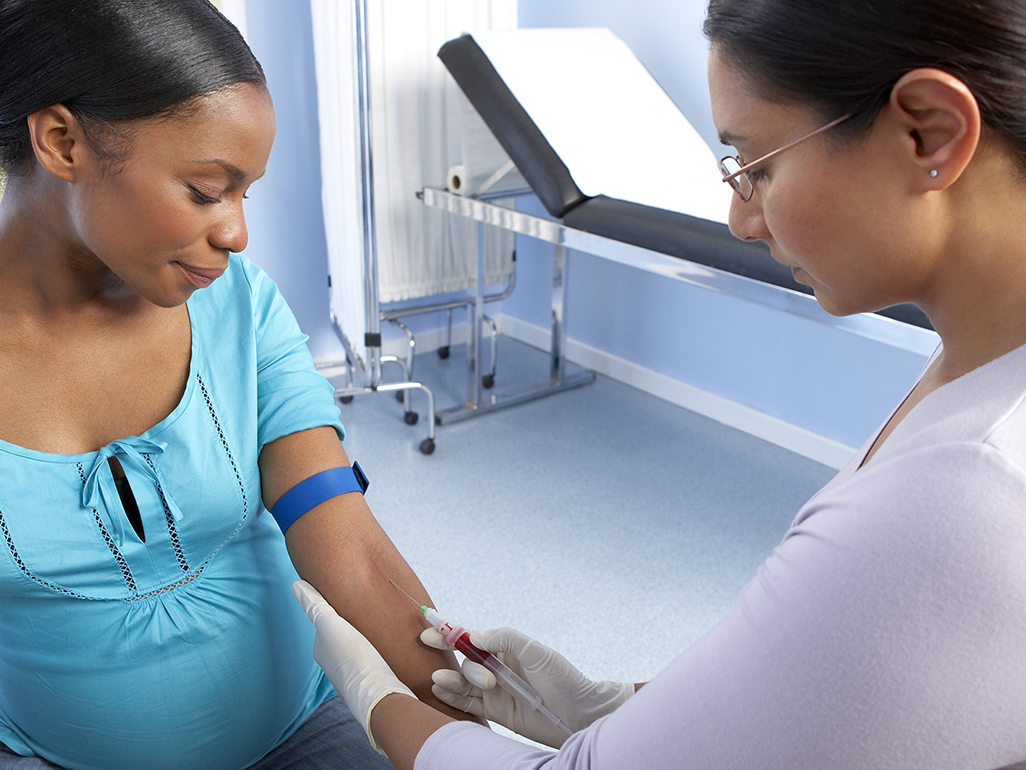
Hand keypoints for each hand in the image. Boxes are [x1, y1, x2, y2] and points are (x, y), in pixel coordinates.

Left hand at [292, 580, 415, 753]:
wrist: (380, 694)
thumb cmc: (354, 658)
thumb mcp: (331, 625)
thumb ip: (314, 605)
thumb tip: (295, 584)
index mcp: (321, 650)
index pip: (326, 621)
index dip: (337, 608)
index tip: (348, 596)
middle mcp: (333, 664)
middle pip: (342, 635)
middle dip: (351, 625)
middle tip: (366, 610)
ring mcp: (351, 675)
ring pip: (356, 648)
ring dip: (365, 638)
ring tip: (379, 627)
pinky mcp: (370, 681)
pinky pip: (370, 660)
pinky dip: (375, 652)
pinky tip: (385, 648)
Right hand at [422, 625, 633, 747]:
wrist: (579, 714)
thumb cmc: (562, 678)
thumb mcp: (535, 651)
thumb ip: (504, 638)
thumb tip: (473, 635)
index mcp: (507, 648)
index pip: (472, 638)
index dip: (450, 633)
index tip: (430, 630)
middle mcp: (498, 667)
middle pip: (466, 661)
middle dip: (462, 663)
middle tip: (467, 672)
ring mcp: (495, 690)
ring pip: (463, 682)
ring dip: (450, 679)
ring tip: (440, 678)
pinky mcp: (496, 711)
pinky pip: (467, 703)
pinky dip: (451, 696)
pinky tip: (439, 688)